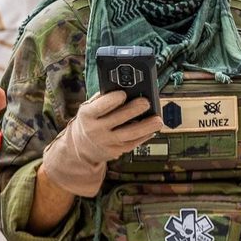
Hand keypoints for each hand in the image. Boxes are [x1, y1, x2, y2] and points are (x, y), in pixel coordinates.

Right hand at [40, 90, 164, 196]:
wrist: (81, 147)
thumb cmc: (90, 120)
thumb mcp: (89, 107)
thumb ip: (103, 98)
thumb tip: (125, 88)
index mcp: (87, 115)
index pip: (101, 106)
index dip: (113, 100)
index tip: (124, 94)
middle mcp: (95, 130)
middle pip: (118, 119)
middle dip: (134, 110)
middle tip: (146, 102)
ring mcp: (106, 142)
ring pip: (129, 134)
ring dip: (146, 126)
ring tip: (158, 120)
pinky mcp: (115, 152)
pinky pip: (133, 143)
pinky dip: (144, 136)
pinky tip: (152, 130)